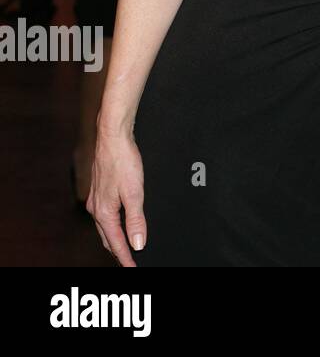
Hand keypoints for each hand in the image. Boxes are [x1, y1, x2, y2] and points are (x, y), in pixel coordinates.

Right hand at [87, 131, 145, 266]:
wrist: (113, 137)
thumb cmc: (123, 161)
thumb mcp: (134, 192)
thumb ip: (136, 219)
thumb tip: (138, 243)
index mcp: (104, 212)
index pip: (115, 242)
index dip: (125, 257)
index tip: (132, 268)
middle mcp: (95, 208)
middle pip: (107, 237)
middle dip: (117, 251)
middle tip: (129, 262)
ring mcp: (96, 198)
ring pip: (105, 227)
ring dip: (114, 239)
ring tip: (125, 247)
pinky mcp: (100, 189)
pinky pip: (105, 215)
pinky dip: (112, 225)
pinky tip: (119, 222)